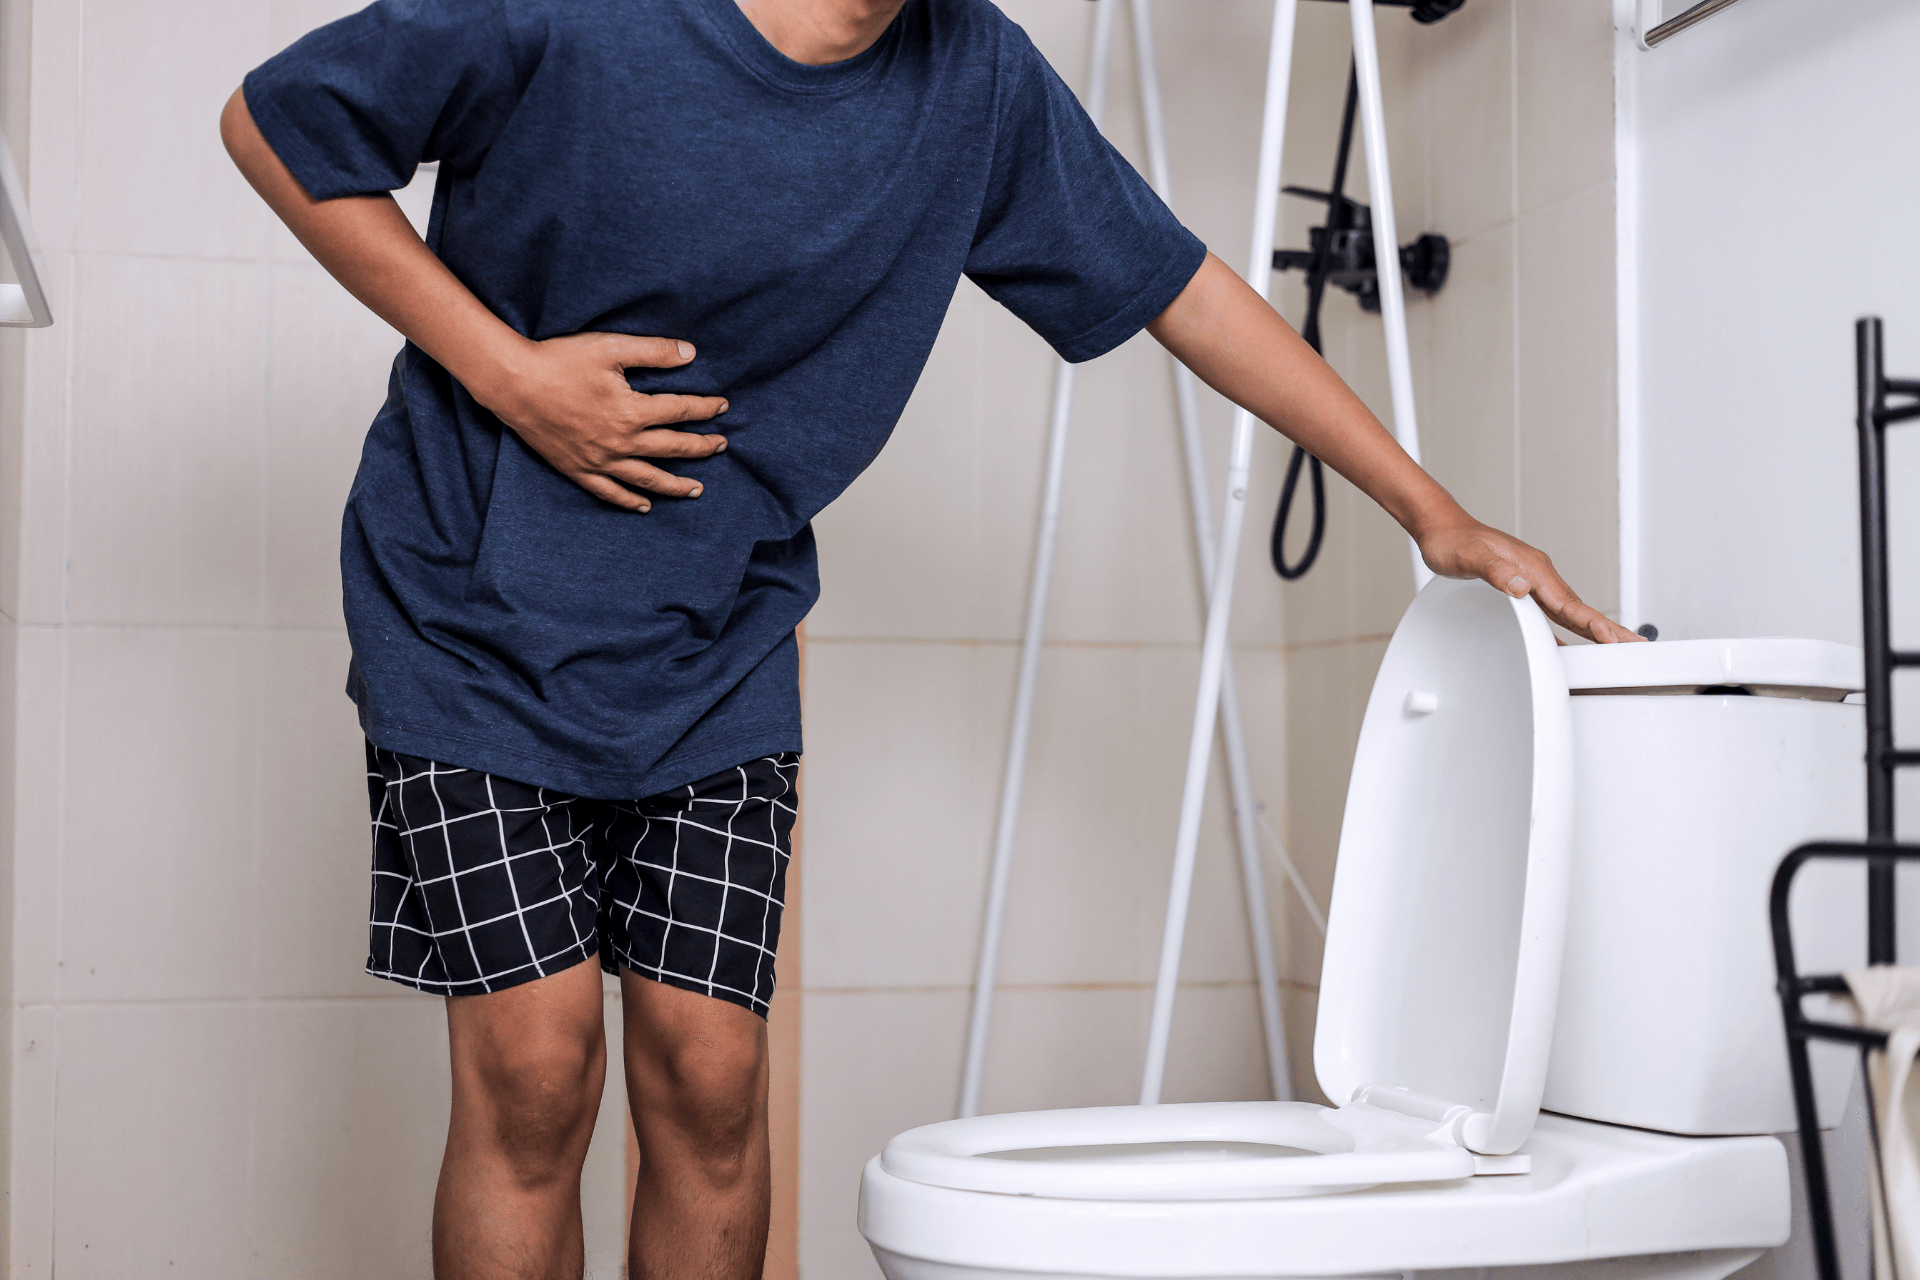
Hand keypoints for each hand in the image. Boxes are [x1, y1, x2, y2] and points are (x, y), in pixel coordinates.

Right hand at [475, 332, 729, 511]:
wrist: (513, 384)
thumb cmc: (560, 361)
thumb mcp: (611, 347)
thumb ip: (653, 352)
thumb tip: (691, 354)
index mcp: (632, 411)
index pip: (681, 411)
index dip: (705, 408)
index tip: (723, 406)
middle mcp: (621, 442)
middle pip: (672, 448)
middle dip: (701, 447)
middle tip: (721, 446)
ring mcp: (599, 460)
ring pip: (648, 478)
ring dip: (676, 485)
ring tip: (698, 489)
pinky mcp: (578, 469)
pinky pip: (609, 492)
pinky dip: (629, 501)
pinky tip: (646, 506)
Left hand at [1416, 518, 1641, 643]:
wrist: (1441, 529)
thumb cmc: (1453, 541)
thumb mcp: (1469, 557)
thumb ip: (1495, 571)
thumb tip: (1521, 587)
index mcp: (1533, 568)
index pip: (1569, 602)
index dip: (1594, 623)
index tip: (1615, 638)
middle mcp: (1537, 575)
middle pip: (1578, 609)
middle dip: (1607, 629)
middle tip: (1635, 647)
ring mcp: (1531, 583)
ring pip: (1568, 612)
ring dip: (1591, 631)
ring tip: (1614, 650)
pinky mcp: (1520, 590)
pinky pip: (1548, 615)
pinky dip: (1563, 631)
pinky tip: (1567, 647)